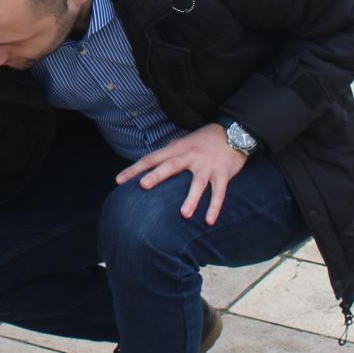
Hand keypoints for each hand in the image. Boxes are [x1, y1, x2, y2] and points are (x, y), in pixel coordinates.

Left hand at [116, 124, 247, 223]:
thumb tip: (150, 163)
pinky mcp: (222, 173)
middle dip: (157, 175)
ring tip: (183, 214)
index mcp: (177, 148)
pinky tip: (209, 221)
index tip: (119, 181)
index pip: (151, 158)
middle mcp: (190, 156)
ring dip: (191, 199)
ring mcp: (207, 165)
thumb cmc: (204, 140)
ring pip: (198, 183)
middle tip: (143, 186)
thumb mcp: (183, 142)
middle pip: (171, 166)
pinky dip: (215, 206)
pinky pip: (219, 192)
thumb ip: (168, 152)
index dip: (134, 169)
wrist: (234, 131)